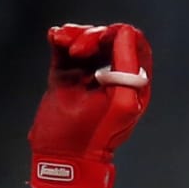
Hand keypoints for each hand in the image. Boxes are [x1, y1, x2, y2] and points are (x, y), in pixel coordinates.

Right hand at [28, 21, 152, 187]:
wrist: (61, 155)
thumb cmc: (93, 136)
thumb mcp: (119, 103)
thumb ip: (127, 68)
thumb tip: (124, 32)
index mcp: (131, 85)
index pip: (134, 44)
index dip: (119, 34)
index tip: (103, 42)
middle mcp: (112, 77)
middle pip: (108, 37)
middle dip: (92, 36)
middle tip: (78, 52)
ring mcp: (88, 75)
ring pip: (86, 38)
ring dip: (74, 35)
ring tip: (61, 43)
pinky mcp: (66, 75)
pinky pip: (65, 46)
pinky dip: (60, 37)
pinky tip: (55, 38)